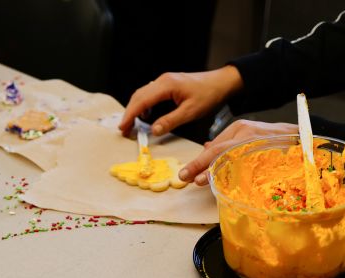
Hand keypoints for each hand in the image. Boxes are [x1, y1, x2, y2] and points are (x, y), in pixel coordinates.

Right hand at [118, 66, 243, 137]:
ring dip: (135, 109)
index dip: (130, 115)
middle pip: (138, 96)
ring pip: (143, 94)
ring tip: (132, 124)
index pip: (141, 100)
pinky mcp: (168, 84)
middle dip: (129, 113)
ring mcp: (164, 81)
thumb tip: (154, 131)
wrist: (221, 83)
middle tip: (124, 129)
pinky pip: (150, 94)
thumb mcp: (190, 112)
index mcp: (166, 85)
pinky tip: (146, 116)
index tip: (123, 127)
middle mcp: (162, 80)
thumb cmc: (208, 95)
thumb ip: (171, 121)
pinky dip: (144, 105)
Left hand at [178, 119, 298, 185]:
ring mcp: (255, 141)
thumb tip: (207, 147)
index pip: (215, 145)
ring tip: (199, 180)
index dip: (199, 160)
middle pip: (217, 149)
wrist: (304, 138)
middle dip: (199, 164)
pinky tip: (222, 180)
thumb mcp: (249, 136)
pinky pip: (246, 163)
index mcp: (240, 129)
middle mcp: (246, 132)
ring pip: (228, 155)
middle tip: (185, 176)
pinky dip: (232, 172)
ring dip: (212, 169)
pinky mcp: (265, 151)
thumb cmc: (276, 141)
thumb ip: (228, 142)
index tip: (187, 172)